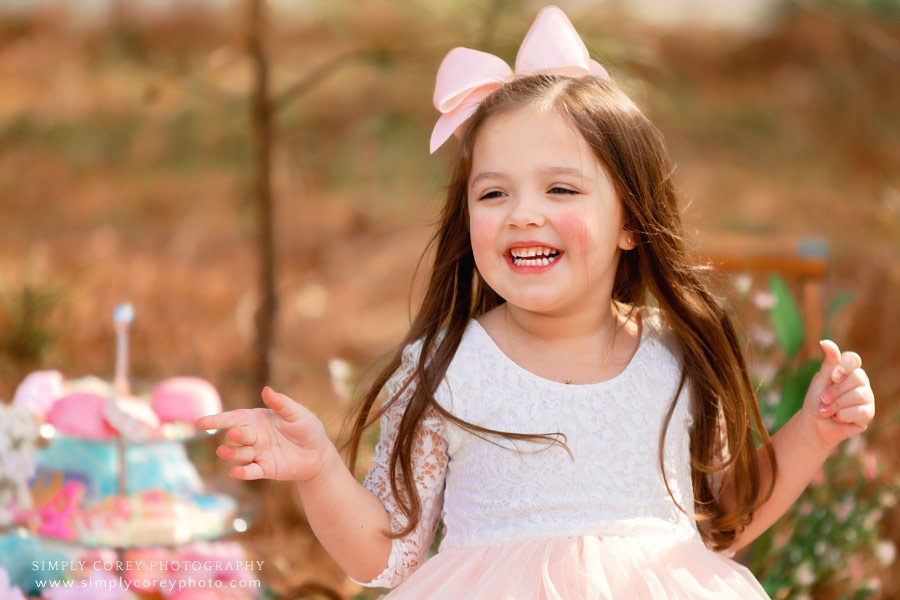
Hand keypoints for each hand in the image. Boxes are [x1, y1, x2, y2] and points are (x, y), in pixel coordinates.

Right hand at [196, 386, 334, 482]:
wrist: (318, 453)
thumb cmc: (307, 428)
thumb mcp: (297, 413)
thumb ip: (281, 403)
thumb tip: (266, 389)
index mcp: (257, 420)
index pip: (233, 418)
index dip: (217, 420)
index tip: (201, 422)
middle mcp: (254, 437)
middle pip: (238, 436)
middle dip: (235, 435)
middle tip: (235, 434)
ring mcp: (257, 453)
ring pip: (240, 454)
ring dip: (232, 453)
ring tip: (224, 451)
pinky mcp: (265, 469)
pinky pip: (250, 471)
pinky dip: (242, 472)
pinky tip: (235, 471)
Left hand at [800, 339, 874, 449]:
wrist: (815, 424)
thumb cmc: (817, 400)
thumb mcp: (820, 380)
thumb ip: (828, 362)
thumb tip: (825, 341)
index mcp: (849, 371)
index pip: (854, 359)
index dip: (844, 367)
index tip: (833, 377)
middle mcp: (861, 382)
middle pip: (857, 377)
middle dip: (835, 391)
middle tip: (823, 399)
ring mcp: (867, 398)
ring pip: (859, 395)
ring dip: (837, 404)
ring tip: (826, 411)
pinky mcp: (868, 414)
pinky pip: (860, 411)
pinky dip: (842, 415)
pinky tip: (837, 418)